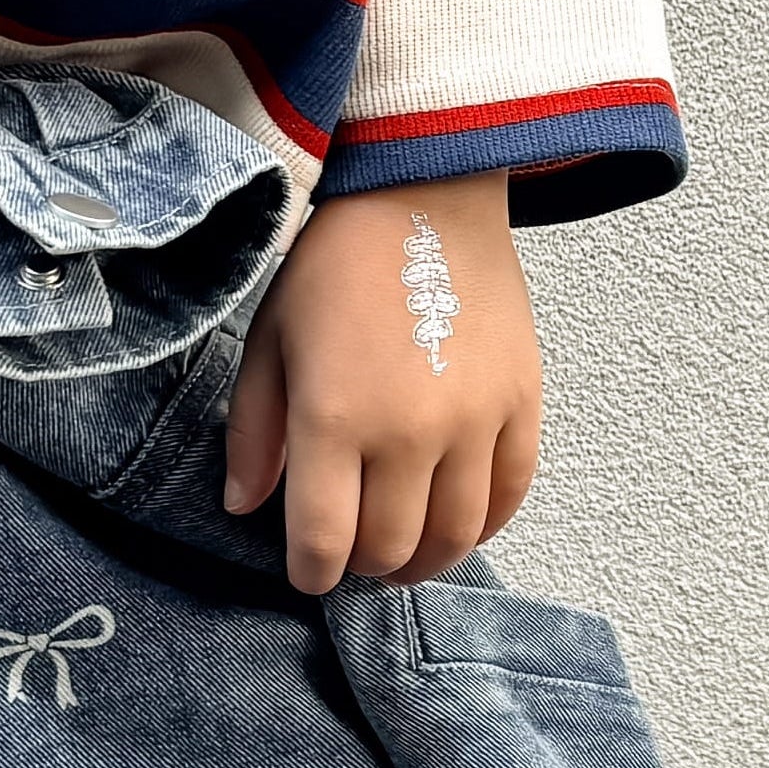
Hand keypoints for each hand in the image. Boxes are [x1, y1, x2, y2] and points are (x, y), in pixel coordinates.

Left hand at [223, 172, 541, 593]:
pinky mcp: (522, 404)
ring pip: (454, 536)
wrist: (422, 193)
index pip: (324, 541)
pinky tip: (457, 525)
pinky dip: (483, 525)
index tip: (307, 574)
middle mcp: (409, 432)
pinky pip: (510, 496)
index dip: (311, 574)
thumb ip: (255, 432)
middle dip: (362, 566)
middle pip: (390, 548)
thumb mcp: (270, 341)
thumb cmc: (336, 264)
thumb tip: (246, 507)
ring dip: (424, 560)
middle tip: (351, 556)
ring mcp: (474, 421)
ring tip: (403, 556)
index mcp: (334, 418)